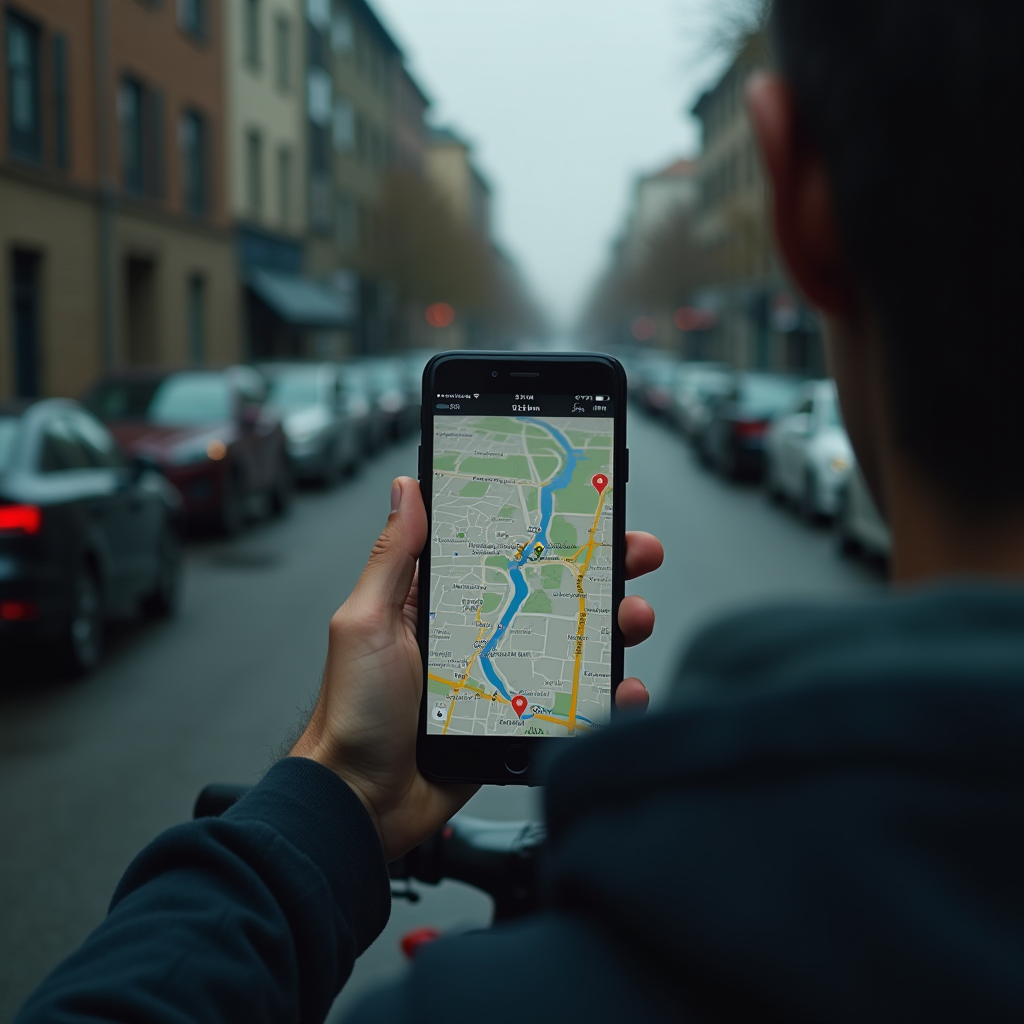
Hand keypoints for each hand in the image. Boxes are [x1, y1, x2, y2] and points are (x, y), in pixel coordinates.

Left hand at [290, 476, 663, 860]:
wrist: (363, 803)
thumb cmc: (353, 713)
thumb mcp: (366, 622)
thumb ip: (392, 558)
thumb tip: (407, 489)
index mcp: (444, 602)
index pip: (507, 550)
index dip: (549, 528)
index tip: (588, 508)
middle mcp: (482, 633)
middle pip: (554, 590)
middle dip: (603, 569)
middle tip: (636, 554)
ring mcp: (508, 678)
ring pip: (576, 642)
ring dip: (615, 626)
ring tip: (633, 619)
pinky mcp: (522, 721)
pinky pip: (577, 703)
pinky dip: (610, 695)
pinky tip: (625, 688)